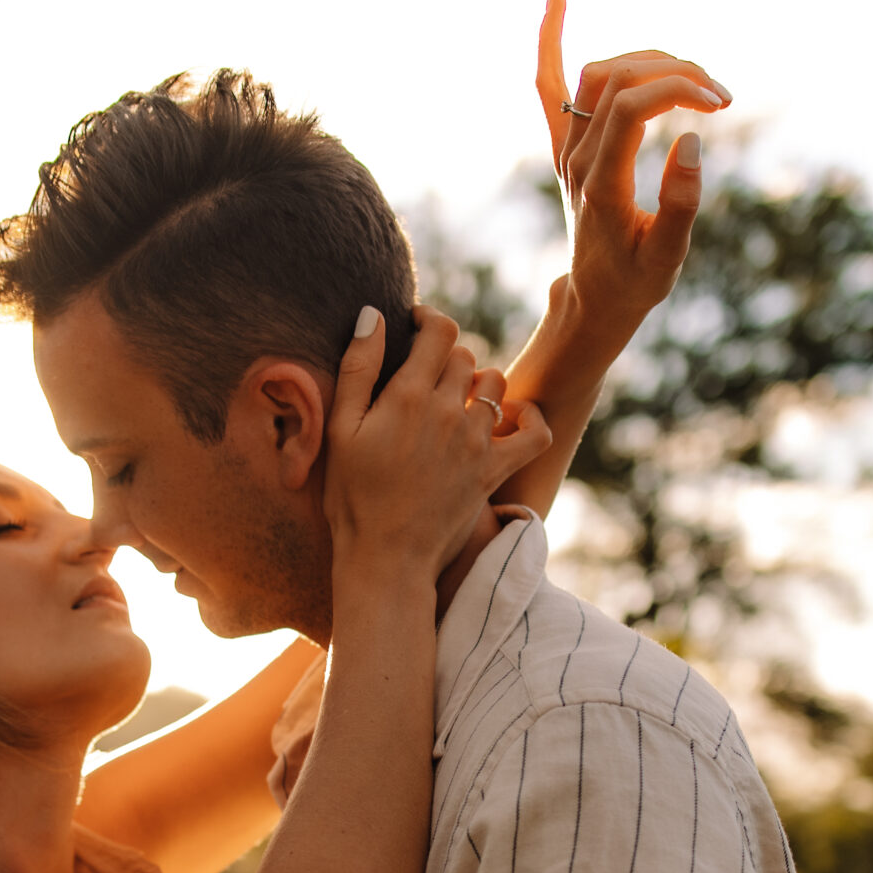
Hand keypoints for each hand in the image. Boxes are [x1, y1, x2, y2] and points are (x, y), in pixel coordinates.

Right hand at [322, 307, 548, 579]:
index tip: (417, 327)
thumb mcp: (340, 430)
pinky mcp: (494, 470)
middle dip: (444, 359)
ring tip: (454, 403)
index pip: (439, 331)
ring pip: (494, 384)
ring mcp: (476, 441)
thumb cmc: (352, 497)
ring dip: (478, 385)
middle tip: (423, 381)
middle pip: (464, 356)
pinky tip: (509, 416)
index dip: (429, 320)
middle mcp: (449, 411)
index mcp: (408, 396)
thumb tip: (373, 314)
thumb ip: (357, 368)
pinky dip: (528, 418)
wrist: (385, 558)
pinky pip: (533, 431)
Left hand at [535, 0, 729, 354]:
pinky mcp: (567, 143)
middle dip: (675, 71)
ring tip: (694, 78)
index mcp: (600, 184)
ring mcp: (567, 147)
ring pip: (597, 71)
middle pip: (618, 78)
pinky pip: (550, 83)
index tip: (719, 103)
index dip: (678, 89)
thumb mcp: (668, 257)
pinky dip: (551, 40)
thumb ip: (681, 204)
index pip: (630, 106)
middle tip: (719, 94)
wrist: (596, 299)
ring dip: (648, 59)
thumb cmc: (637, 282)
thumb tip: (693, 141)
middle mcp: (576, 158)